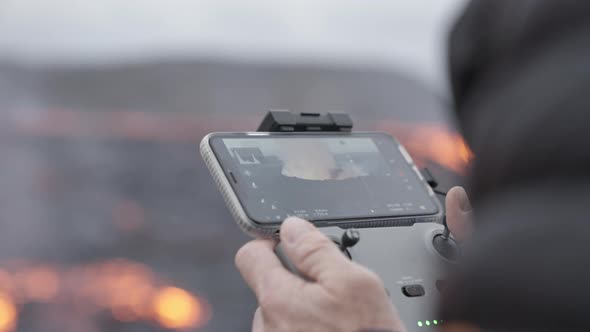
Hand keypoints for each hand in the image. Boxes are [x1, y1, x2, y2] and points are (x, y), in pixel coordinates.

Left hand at [235, 186, 472, 331]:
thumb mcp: (354, 284)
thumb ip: (317, 250)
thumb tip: (293, 227)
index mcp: (278, 298)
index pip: (250, 255)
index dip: (269, 242)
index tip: (287, 242)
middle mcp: (267, 324)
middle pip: (271, 285)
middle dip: (296, 281)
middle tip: (331, 289)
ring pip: (283, 313)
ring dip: (303, 309)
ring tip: (337, 318)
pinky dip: (307, 329)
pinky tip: (333, 331)